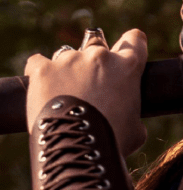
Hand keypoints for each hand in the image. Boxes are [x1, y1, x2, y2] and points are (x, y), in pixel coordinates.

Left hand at [25, 29, 148, 156]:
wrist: (78, 149)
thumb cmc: (112, 140)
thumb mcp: (136, 127)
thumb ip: (133, 112)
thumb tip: (129, 117)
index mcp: (128, 66)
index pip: (134, 40)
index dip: (132, 44)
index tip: (125, 52)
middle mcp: (99, 56)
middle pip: (97, 46)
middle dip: (94, 63)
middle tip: (90, 85)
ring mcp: (69, 60)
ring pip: (67, 55)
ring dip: (68, 70)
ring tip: (64, 94)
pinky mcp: (42, 69)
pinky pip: (38, 63)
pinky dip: (40, 74)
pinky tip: (42, 89)